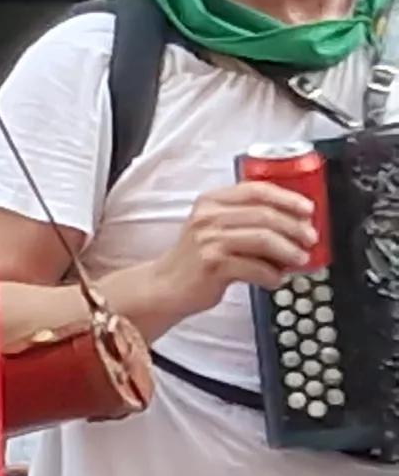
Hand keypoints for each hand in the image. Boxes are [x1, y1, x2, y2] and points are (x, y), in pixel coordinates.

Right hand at [131, 180, 318, 321]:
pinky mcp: (212, 265)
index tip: (308, 209)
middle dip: (296, 227)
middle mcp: (208, 217)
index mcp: (211, 202)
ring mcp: (208, 240)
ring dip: (289, 251)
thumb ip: (247, 220)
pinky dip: (272, 275)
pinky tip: (275, 279)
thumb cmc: (197, 258)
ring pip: (264, 239)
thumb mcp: (216, 228)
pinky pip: (255, 267)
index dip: (288, 198)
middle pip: (265, 214)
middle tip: (311, 239)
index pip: (256, 190)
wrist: (166, 285)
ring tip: (300, 260)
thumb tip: (295, 224)